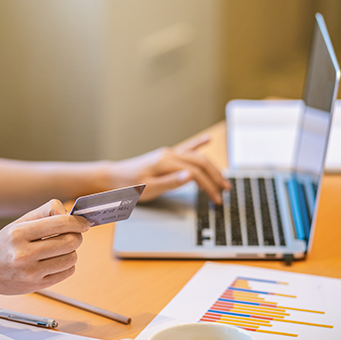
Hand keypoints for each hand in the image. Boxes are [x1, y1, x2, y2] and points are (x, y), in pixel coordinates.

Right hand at [0, 199, 90, 294]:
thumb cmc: (4, 244)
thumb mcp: (19, 223)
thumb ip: (46, 214)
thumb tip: (73, 216)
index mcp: (19, 233)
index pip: (60, 223)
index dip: (78, 222)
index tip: (84, 223)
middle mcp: (23, 254)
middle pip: (70, 241)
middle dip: (76, 236)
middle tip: (71, 235)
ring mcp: (30, 272)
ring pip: (71, 258)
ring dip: (71, 251)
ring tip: (58, 249)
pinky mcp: (36, 285)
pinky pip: (67, 272)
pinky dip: (67, 264)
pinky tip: (55, 260)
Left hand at [111, 134, 230, 202]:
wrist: (114, 178)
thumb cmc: (128, 186)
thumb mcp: (148, 189)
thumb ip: (170, 182)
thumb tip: (191, 176)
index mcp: (165, 162)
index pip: (195, 173)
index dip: (208, 187)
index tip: (216, 199)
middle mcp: (169, 155)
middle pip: (200, 163)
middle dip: (216, 176)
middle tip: (226, 190)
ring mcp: (168, 154)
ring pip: (197, 157)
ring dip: (212, 167)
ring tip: (223, 178)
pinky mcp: (166, 156)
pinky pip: (186, 148)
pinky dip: (199, 144)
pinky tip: (208, 140)